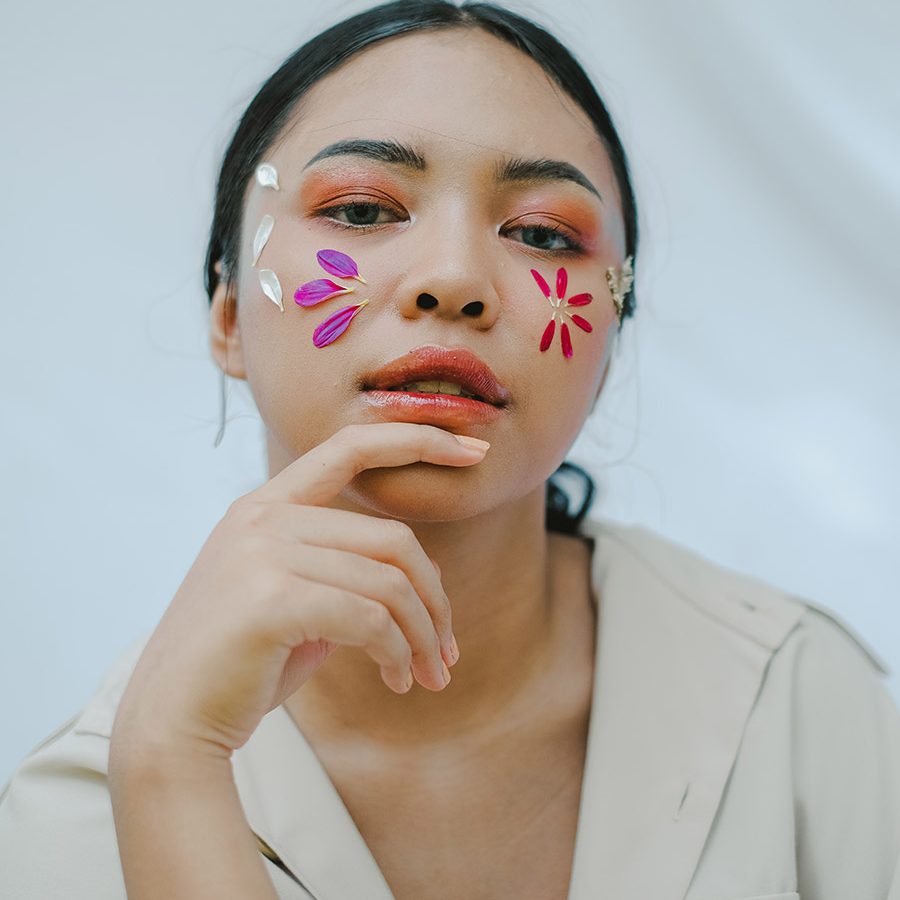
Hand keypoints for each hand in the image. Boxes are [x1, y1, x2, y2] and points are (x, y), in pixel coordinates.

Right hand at [109, 423, 489, 763]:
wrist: (172, 721)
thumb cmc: (243, 662)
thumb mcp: (295, 598)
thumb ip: (345, 572)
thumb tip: (426, 584)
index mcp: (267, 505)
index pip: (351, 447)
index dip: (417, 439)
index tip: (474, 448)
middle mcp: (263, 516)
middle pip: (394, 539)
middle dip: (435, 600)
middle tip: (447, 652)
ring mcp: (263, 551)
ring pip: (390, 582)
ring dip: (423, 636)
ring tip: (427, 676)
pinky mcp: (270, 597)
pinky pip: (371, 618)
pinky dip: (398, 653)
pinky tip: (397, 681)